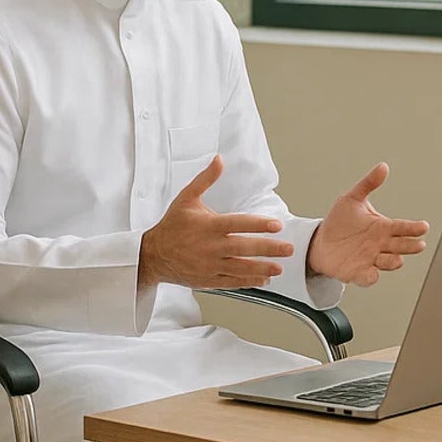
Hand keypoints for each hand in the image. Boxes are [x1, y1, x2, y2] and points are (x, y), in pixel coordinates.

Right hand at [138, 155, 294, 290]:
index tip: (277, 225)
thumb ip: (205, 180)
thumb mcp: (186, 199)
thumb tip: (219, 159)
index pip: (237, 224)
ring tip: (279, 268)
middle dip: (268, 249)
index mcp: (208, 226)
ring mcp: (209, 265)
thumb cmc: (172, 225)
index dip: (258, 224)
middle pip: (244, 248)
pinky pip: (231, 282)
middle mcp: (210, 247)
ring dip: (262, 269)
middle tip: (288, 249)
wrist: (153, 255)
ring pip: (240, 268)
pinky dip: (248, 281)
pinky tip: (263, 279)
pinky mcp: (208, 280)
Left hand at [307, 163, 427, 287]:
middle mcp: (381, 245)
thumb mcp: (352, 199)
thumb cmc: (340, 222)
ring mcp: (371, 259)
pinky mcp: (358, 272)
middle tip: (419, 244)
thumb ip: (368, 184)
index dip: (413, 228)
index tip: (424, 226)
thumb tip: (383, 167)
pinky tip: (373, 274)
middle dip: (410, 246)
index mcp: (383, 227)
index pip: (402, 227)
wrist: (321, 242)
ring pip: (388, 262)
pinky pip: (367, 277)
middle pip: (401, 246)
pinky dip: (371, 277)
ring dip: (393, 262)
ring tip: (397, 259)